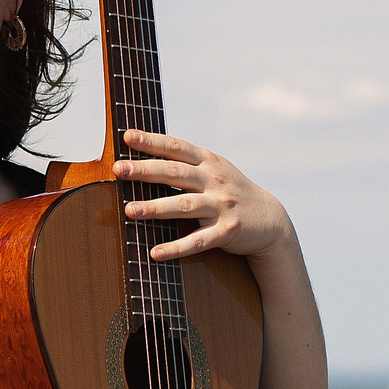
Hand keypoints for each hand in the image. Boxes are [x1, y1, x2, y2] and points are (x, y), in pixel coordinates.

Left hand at [114, 130, 295, 262]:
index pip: (176, 147)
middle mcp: (214, 180)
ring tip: (129, 210)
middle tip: (118, 169)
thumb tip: (139, 159)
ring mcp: (221, 206)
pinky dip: (176, 247)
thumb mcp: (213, 170)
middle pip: (175, 173)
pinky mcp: (227, 232)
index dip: (152, 141)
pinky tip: (155, 253)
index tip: (127, 135)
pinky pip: (198, 241)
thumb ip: (183, 163)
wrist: (270, 219)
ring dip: (155, 208)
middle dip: (145, 170)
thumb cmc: (229, 192)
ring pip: (184, 205)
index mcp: (208, 162)